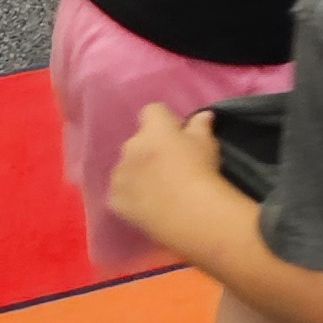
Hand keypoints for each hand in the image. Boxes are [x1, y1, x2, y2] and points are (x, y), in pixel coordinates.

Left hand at [107, 103, 225, 242]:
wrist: (187, 212)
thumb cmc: (200, 170)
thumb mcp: (208, 143)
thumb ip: (200, 126)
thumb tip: (202, 115)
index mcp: (153, 129)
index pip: (152, 111)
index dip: (165, 120)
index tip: (177, 134)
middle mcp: (130, 147)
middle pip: (138, 141)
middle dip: (150, 148)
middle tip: (170, 165)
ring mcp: (119, 174)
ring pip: (127, 167)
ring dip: (138, 172)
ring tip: (158, 189)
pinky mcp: (114, 199)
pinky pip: (121, 191)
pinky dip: (131, 195)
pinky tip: (147, 204)